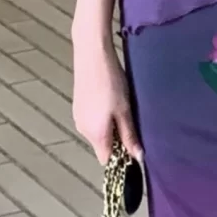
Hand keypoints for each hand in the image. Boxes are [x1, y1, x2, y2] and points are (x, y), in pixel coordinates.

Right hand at [72, 50, 140, 165]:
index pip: (106, 159)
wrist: (92, 57)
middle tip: (130, 121)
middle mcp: (83, 130)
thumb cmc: (111, 84)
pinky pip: (91, 122)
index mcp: (95, 135)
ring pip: (97, 133)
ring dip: (109, 128)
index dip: (120, 157)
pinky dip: (101, 119)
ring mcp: (78, 118)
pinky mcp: (77, 107)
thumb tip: (138, 158)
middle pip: (102, 146)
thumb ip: (130, 136)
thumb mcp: (125, 111)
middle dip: (116, 141)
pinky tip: (109, 101)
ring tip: (121, 109)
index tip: (133, 146)